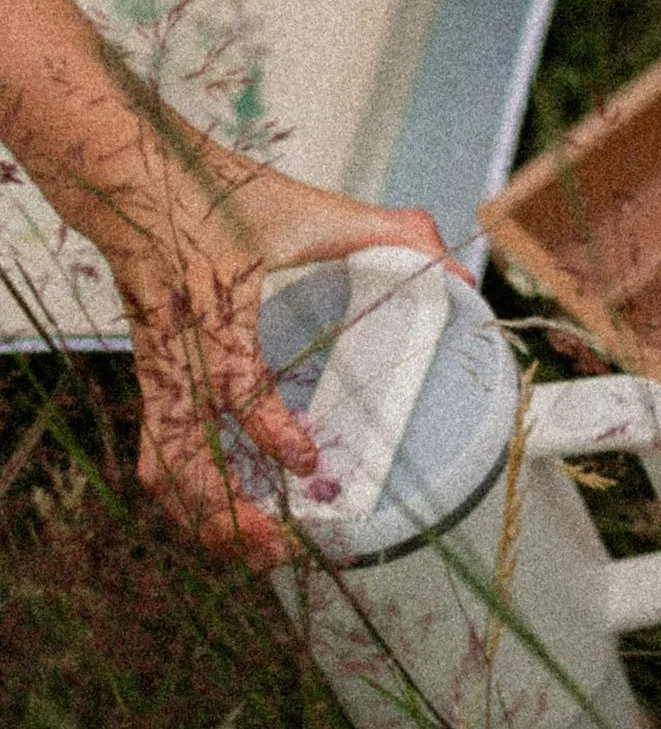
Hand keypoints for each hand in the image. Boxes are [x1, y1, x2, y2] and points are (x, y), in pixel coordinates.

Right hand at [107, 131, 447, 568]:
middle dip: (224, 513)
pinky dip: (186, 495)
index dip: (267, 427)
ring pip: (160, 466)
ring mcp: (156, 369)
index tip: (307, 457)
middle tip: (278, 545)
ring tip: (253, 551)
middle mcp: (178, 348)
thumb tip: (460, 273)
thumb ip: (392, 233)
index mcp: (218, 303)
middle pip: (181, 454)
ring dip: (202, 518)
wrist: (132, 178)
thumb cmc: (221, 193)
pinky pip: (156, 451)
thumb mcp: (311, 206)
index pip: (234, 380)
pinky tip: (225, 514)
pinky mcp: (148, 379)